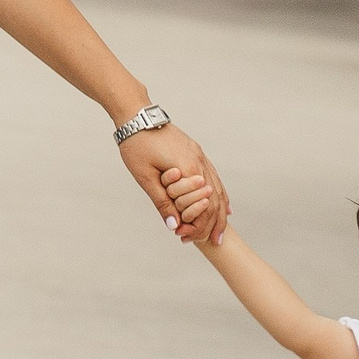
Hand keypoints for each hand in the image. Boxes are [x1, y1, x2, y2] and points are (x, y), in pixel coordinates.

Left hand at [121, 124, 226, 244]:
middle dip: (215, 223)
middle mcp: (199, 162)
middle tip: (214, 242)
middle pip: (216, 199)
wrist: (137, 116)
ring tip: (221, 230)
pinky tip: (222, 204)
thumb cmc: (137, 146)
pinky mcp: (195, 151)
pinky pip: (214, 176)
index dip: (198, 226)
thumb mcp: (145, 177)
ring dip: (220, 210)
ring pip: (218, 187)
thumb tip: (174, 226)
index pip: (203, 206)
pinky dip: (219, 193)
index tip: (188, 239)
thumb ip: (162, 202)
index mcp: (188, 169)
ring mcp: (199, 155)